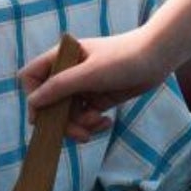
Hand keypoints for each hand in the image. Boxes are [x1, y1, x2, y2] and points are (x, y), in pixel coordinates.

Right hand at [21, 27, 168, 144]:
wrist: (159, 57)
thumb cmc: (123, 59)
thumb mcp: (89, 73)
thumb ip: (59, 87)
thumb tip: (32, 102)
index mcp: (63, 57)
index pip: (32, 77)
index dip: (33, 97)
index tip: (42, 116)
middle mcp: (70, 72)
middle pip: (50, 103)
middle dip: (62, 121)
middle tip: (79, 133)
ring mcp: (84, 86)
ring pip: (67, 114)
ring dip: (79, 125)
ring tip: (98, 124)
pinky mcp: (98, 98)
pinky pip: (84, 117)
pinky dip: (91, 124)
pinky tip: (105, 123)